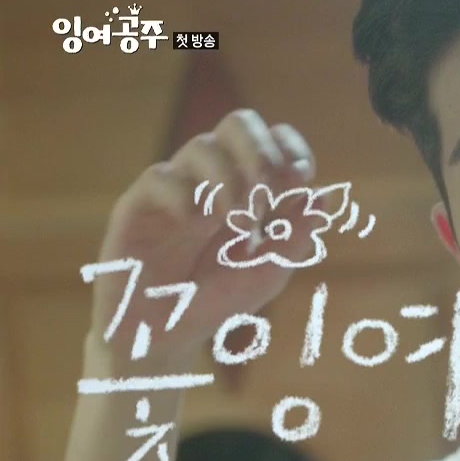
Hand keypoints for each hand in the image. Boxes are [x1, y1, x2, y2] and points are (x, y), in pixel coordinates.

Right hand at [87, 109, 319, 367]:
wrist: (163, 336)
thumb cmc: (215, 300)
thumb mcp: (267, 273)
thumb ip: (295, 237)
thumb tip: (323, 195)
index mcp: (246, 188)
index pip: (271, 140)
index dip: (289, 147)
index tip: (301, 175)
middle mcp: (210, 180)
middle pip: (238, 123)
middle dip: (260, 152)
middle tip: (266, 195)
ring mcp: (174, 190)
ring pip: (202, 146)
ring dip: (229, 180)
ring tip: (239, 222)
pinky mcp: (136, 207)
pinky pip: (160, 177)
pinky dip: (186, 196)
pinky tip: (196, 224)